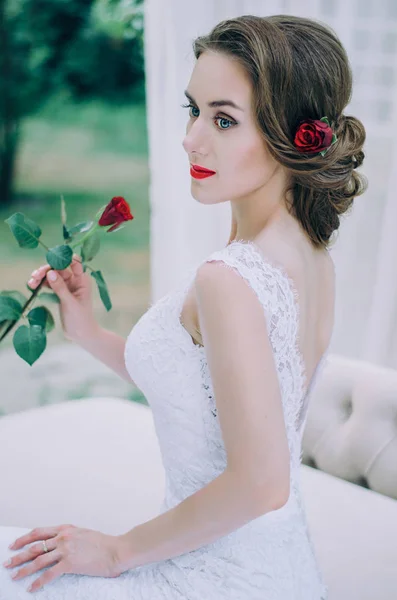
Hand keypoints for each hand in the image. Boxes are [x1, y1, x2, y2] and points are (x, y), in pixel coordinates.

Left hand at [3, 524, 124, 592]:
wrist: (116, 550)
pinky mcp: (70, 563)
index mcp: (66, 528)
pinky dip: (38, 582)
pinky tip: (32, 588)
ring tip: (15, 576)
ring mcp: (66, 550)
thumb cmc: (103, 543)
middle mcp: (63, 537)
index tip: (14, 545)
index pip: (39, 532)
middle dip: (19, 555)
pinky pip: (49, 574)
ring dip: (24, 569)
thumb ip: (69, 537)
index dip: (24, 539)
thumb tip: (57, 544)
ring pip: (38, 560)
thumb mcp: (83, 533)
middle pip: (35, 546)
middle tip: (8, 563)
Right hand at [27, 254, 99, 342]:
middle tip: (35, 276)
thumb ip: (60, 288)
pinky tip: (32, 286)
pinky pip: (49, 284)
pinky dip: (41, 284)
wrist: (80, 334)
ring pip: (52, 276)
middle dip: (47, 270)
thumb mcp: (70, 303)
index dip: (63, 259)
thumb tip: (50, 273)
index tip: (50, 260)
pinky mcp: (60, 293)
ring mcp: (67, 286)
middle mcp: (75, 281)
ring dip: (41, 277)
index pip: (74, 263)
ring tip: (31, 283)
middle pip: (59, 269)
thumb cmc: (80, 319)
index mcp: (82, 280)